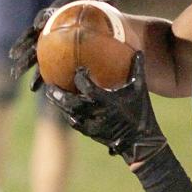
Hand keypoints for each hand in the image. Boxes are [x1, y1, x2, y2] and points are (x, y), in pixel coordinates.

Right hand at [8, 0, 121, 85]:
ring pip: (31, 53)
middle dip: (22, 45)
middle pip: (30, 36)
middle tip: (14, 56)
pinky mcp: (47, 56)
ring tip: (16, 74)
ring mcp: (43, 43)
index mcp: (54, 15)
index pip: (45, 16)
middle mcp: (44, 29)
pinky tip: (35, 89)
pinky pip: (41, 66)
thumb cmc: (91, 13)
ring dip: (23, 63)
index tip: (38, 25)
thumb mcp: (97, 6)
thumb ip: (104, 1)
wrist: (84, 21)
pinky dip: (37, 76)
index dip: (41, 19)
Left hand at [45, 52, 167, 164]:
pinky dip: (67, 114)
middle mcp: (96, 113)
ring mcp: (92, 125)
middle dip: (58, 94)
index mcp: (107, 101)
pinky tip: (63, 108)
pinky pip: (74, 123)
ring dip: (59, 104)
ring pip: (69, 114)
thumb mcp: (140, 89)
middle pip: (70, 103)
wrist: (141, 141)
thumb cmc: (141, 112)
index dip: (80, 77)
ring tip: (52, 93)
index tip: (79, 70)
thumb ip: (136, 69)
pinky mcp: (91, 133)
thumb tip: (137, 50)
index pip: (87, 87)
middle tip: (50, 84)